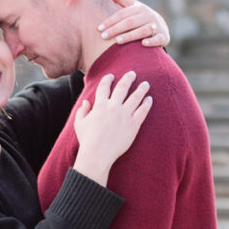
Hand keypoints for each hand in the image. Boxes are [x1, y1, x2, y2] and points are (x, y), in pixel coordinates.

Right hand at [72, 71, 152, 185]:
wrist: (97, 154)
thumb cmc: (87, 140)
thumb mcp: (79, 123)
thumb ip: (82, 110)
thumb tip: (85, 102)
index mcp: (100, 105)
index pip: (105, 87)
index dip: (108, 79)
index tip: (111, 76)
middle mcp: (113, 107)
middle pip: (123, 87)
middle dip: (128, 78)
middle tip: (133, 73)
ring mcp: (125, 115)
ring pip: (136, 97)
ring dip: (141, 89)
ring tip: (146, 84)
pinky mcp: (133, 125)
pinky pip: (143, 111)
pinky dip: (147, 104)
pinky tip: (149, 99)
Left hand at [98, 0, 170, 46]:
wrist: (161, 27)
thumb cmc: (141, 17)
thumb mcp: (133, 7)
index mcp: (139, 8)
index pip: (122, 14)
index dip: (110, 20)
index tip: (99, 28)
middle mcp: (148, 16)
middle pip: (130, 22)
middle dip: (116, 29)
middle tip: (103, 36)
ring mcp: (156, 26)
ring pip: (142, 31)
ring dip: (130, 36)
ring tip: (117, 41)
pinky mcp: (163, 37)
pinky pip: (158, 39)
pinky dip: (151, 41)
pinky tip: (143, 44)